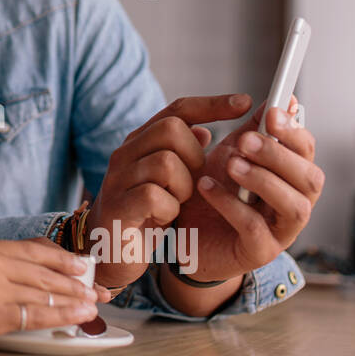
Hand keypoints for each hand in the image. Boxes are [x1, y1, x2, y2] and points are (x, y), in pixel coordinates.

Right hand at [0, 238, 110, 353]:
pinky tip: (80, 314)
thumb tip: (15, 273)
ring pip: (47, 290)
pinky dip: (64, 313)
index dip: (62, 258)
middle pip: (47, 268)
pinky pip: (38, 312)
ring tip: (95, 301)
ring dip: (75, 297)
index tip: (79, 264)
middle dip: (76, 278)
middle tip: (97, 284)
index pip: (34, 249)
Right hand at [88, 94, 252, 288]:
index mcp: (140, 143)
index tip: (246, 102)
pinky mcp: (117, 206)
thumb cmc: (143, 216)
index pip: (177, 110)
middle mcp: (125, 153)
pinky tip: (164, 218)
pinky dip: (169, 209)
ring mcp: (117, 178)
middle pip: (171, 129)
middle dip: (195, 156)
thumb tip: (204, 130)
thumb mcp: (169, 183)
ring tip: (176, 203)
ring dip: (183, 187)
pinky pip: (154, 196)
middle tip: (193, 183)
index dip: (212, 104)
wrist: (109, 253)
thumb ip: (183, 157)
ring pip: (165, 162)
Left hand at [176, 95, 323, 282]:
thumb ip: (255, 130)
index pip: (307, 152)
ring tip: (231, 164)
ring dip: (263, 180)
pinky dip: (231, 204)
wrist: (185, 235)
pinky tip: (206, 186)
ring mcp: (281, 232)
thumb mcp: (233, 154)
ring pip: (293, 207)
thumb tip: (282, 100)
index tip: (272, 113)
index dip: (294, 131)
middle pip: (310, 179)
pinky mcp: (258, 252)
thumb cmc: (215, 192)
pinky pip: (254, 228)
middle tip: (244, 141)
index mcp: (291, 177)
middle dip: (279, 156)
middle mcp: (295, 204)